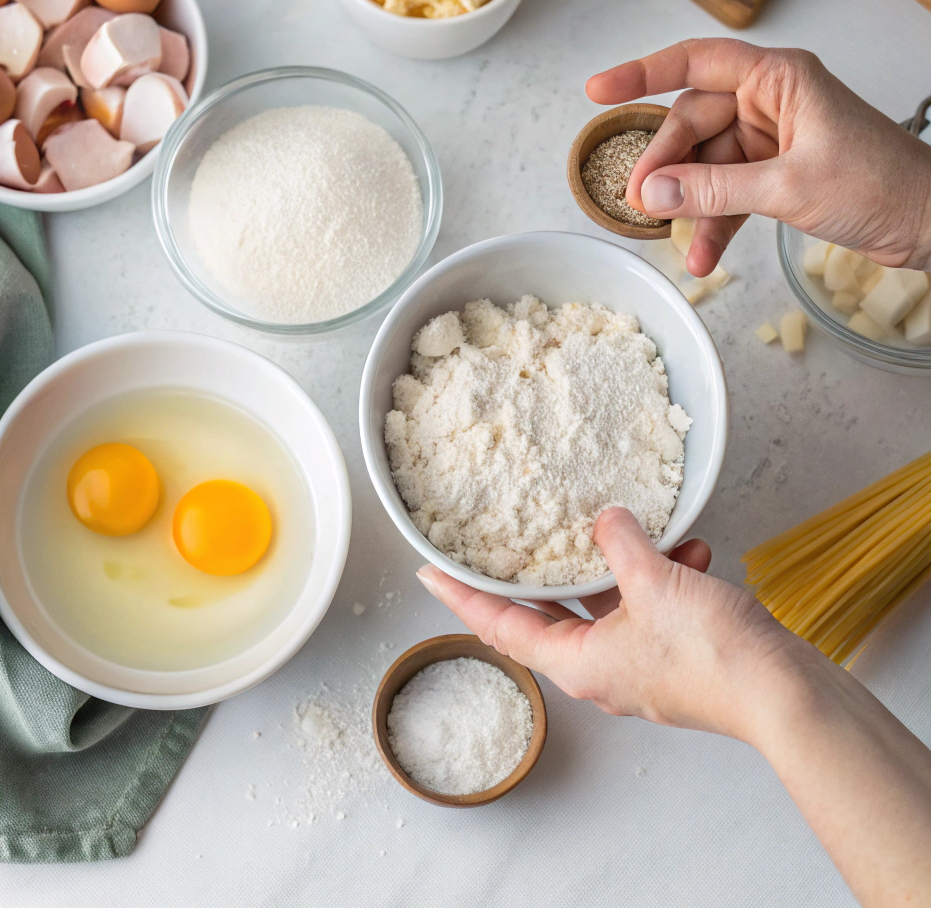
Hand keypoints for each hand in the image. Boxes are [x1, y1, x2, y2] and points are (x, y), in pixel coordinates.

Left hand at [417, 506, 802, 741]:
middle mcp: (602, 667)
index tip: (428, 571)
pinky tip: (687, 548)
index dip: (462, 596)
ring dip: (621, 561)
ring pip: (610, 600)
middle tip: (515, 529)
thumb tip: (605, 520)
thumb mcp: (653, 583)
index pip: (500, 626)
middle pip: (553, 610)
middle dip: (545, 565)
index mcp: (578, 663)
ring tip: (633, 528)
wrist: (785, 694)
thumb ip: (619, 544)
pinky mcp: (677, 653)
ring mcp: (641, 662)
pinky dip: (666, 573)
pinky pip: (654, 603)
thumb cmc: (713, 656)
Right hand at [585, 38, 930, 276]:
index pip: (695, 62)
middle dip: (667, 165)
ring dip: (691, 205)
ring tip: (673, 239)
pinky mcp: (778, 173)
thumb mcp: (789, 187)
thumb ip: (715, 189)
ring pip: (707, 164)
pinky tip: (703, 255)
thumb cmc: (883, 185)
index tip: (597, 91)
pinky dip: (715, 222)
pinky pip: (729, 192)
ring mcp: (773, 138)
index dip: (642, 73)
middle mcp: (771, 100)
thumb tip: (653, 193)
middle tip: (640, 200)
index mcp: (778, 78)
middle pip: (693, 122)